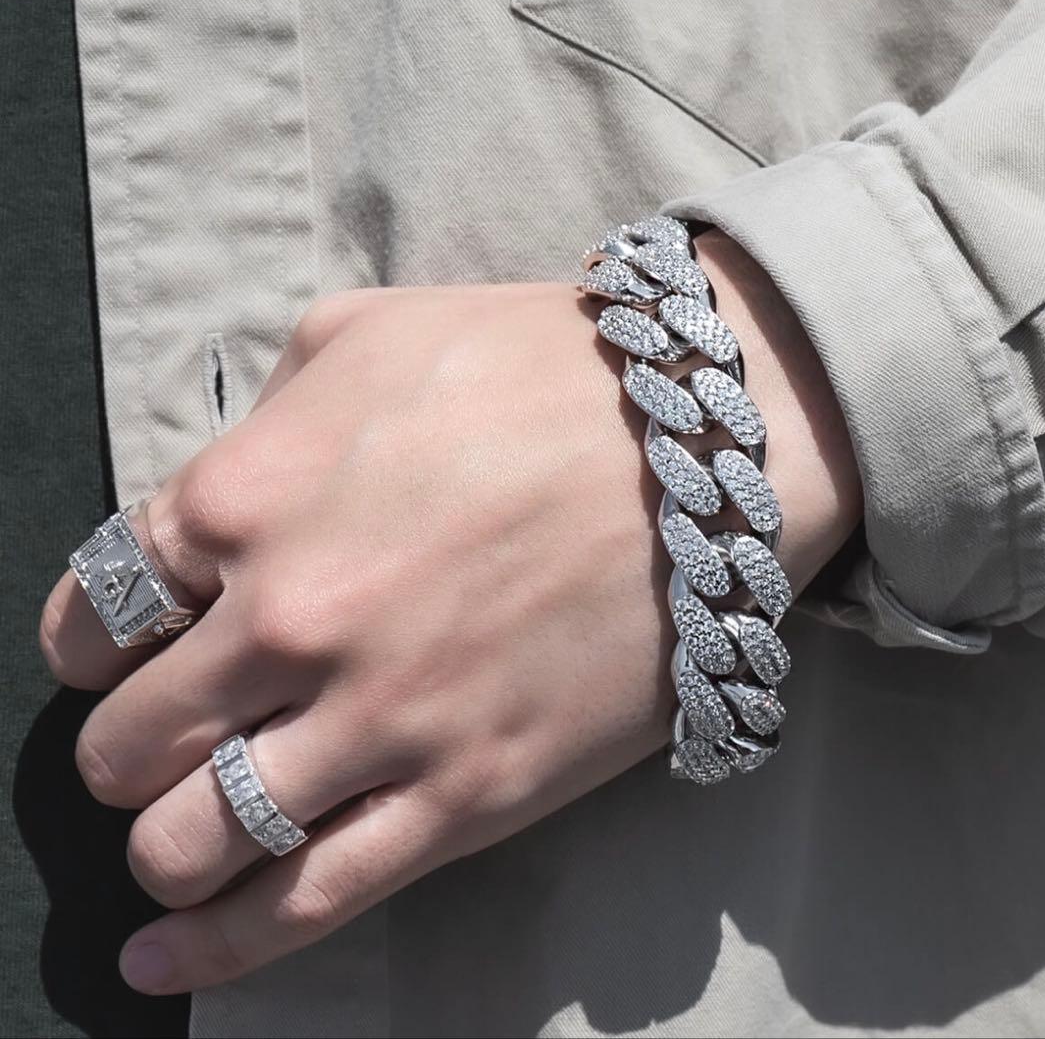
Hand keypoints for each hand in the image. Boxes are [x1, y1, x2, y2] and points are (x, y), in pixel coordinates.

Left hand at [39, 233, 860, 993]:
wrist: (700, 444)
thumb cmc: (533, 369)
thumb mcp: (365, 335)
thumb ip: (260, 419)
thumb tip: (217, 502)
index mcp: (247, 499)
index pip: (99, 613)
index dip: (91, 646)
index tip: (117, 657)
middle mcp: (290, 620)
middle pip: (128, 740)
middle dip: (124, 750)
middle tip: (163, 739)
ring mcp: (379, 719)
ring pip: (193, 840)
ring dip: (160, 849)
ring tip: (173, 841)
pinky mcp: (467, 795)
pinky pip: (310, 902)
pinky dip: (217, 949)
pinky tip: (163, 962)